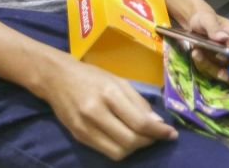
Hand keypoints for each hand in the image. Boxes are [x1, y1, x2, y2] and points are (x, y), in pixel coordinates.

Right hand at [43, 59, 177, 160]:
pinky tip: (126, 140)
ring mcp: (85, 127)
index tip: (171, 134)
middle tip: (157, 136)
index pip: (139, 122)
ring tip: (141, 138)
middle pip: (130, 140)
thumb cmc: (92, 76)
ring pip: (119, 151)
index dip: (159, 132)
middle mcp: (96, 112)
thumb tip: (157, 123)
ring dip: (135, 148)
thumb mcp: (118, 80)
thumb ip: (138, 102)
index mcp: (109, 93)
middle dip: (149, 142)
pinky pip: (106, 151)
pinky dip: (120, 149)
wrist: (56, 77)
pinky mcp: (78, 136)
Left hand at [183, 6, 228, 84]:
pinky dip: (203, 66)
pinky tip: (195, 54)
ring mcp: (226, 61)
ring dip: (211, 68)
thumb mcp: (206, 19)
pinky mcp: (215, 66)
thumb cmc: (204, 18)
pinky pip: (211, 72)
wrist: (193, 23)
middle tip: (220, 74)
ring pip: (225, 75)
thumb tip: (224, 37)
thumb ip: (214, 27)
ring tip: (197, 53)